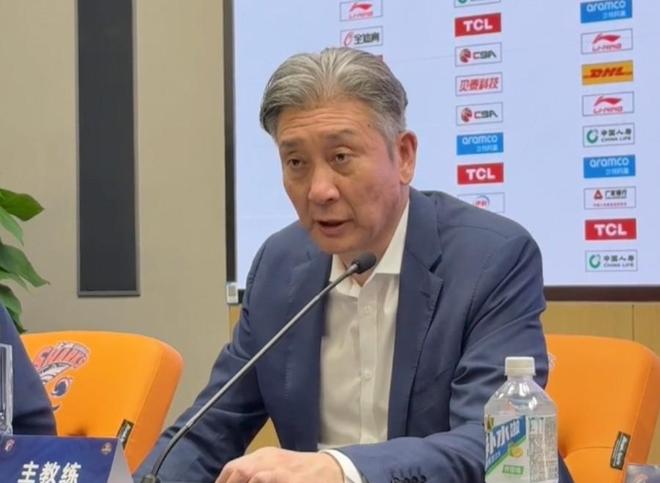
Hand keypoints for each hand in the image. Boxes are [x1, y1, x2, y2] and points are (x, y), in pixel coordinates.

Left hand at [215, 447, 343, 482]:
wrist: (334, 469)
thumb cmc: (304, 472)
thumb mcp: (279, 468)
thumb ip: (258, 474)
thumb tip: (236, 479)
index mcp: (264, 455)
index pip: (232, 468)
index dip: (222, 482)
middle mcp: (269, 459)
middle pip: (238, 470)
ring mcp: (280, 469)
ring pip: (251, 475)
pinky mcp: (292, 478)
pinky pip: (266, 479)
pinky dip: (258, 481)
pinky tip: (258, 482)